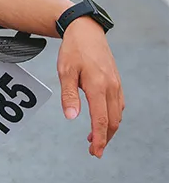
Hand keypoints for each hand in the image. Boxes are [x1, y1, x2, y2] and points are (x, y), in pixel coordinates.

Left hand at [57, 17, 123, 157]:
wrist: (86, 30)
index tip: (94, 152)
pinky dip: (111, 117)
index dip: (99, 139)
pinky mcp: (116, 81)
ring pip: (117, 114)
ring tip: (94, 138)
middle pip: (112, 121)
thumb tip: (72, 117)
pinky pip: (118, 104)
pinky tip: (101, 119)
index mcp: (98, 86)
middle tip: (93, 151)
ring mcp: (116, 84)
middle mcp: (111, 86)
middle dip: (105, 138)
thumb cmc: (73, 50)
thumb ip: (69, 95)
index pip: (101, 120)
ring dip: (108, 129)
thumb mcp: (65, 71)